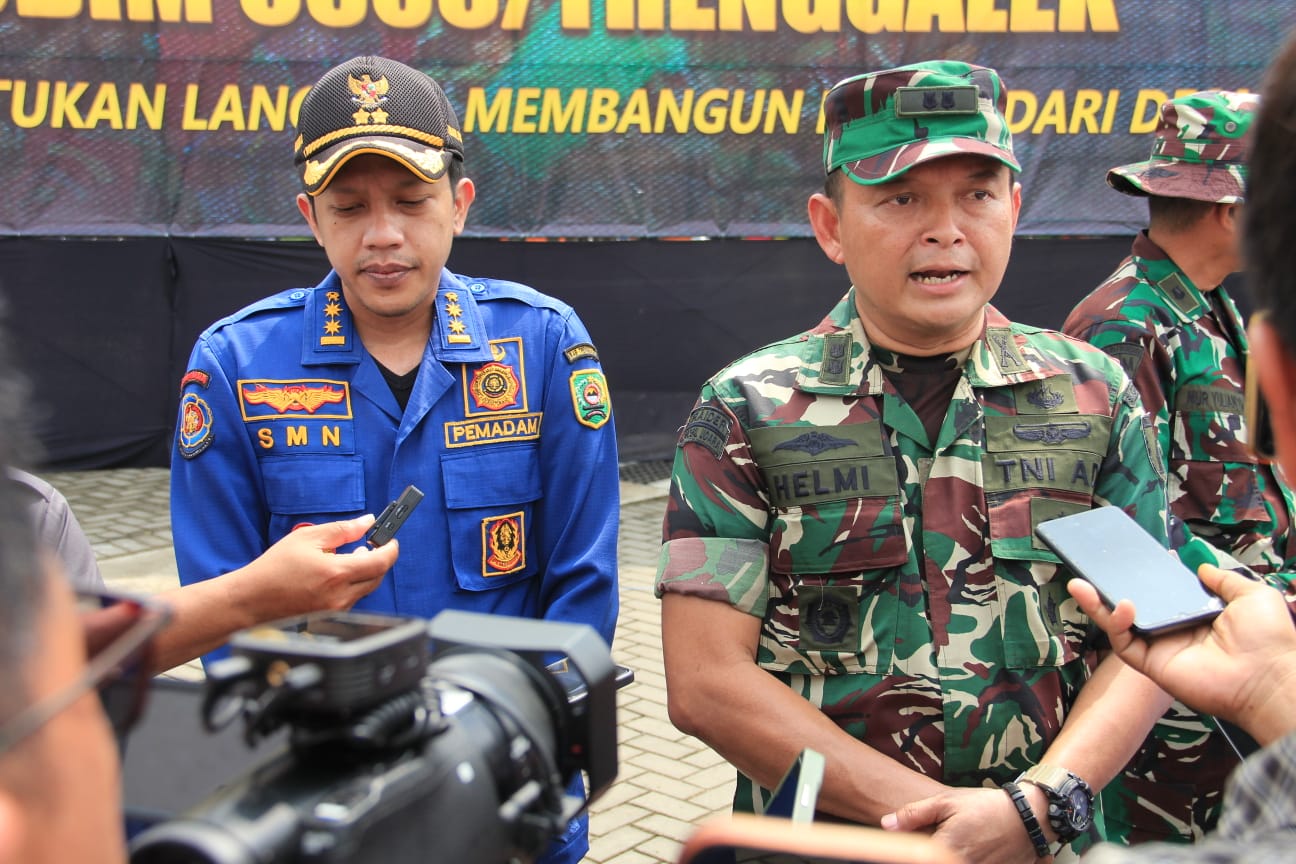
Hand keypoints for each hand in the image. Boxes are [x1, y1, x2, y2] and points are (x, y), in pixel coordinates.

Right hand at [229, 515, 397, 620]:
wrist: (252, 599)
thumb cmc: (275, 568)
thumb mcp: (307, 538)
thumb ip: (342, 529)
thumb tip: (367, 521)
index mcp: (337, 574)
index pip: (381, 562)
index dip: (391, 549)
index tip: (391, 539)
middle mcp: (340, 595)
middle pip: (378, 576)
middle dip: (379, 559)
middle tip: (370, 544)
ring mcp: (336, 608)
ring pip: (365, 588)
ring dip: (365, 571)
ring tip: (349, 556)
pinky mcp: (330, 615)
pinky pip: (352, 598)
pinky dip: (352, 583)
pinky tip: (336, 573)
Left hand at [882, 786, 1047, 863]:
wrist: (1027, 818)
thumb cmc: (985, 807)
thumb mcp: (946, 802)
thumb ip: (914, 815)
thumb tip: (886, 824)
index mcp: (945, 849)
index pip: (914, 857)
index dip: (907, 852)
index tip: (906, 845)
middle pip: (931, 859)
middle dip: (927, 852)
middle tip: (938, 836)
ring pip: (947, 863)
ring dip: (943, 855)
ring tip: (956, 840)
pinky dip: (962, 858)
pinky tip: (966, 848)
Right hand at [1068, 564, 1295, 744]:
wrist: (1269, 676)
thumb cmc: (1269, 640)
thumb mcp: (1252, 595)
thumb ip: (1225, 579)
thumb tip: (1202, 566)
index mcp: (1195, 613)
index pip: (1160, 592)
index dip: (1144, 576)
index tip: (1131, 557)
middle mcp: (1174, 629)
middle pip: (1131, 606)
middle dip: (1107, 588)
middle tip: (1089, 569)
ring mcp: (1161, 647)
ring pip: (1119, 624)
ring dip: (1098, 604)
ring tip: (1081, 584)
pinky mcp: (1152, 664)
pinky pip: (1125, 644)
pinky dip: (1115, 625)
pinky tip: (1122, 606)